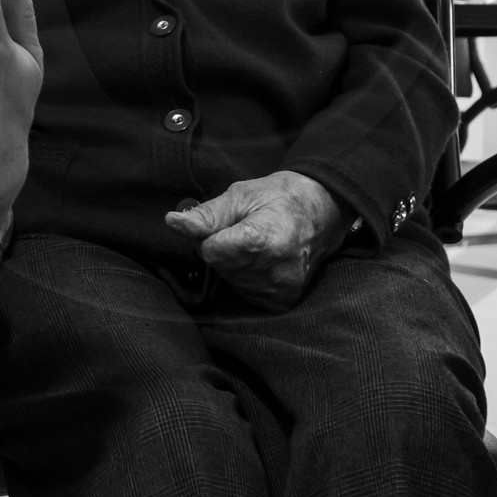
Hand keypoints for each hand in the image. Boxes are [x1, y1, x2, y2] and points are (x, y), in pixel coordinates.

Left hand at [163, 171, 353, 309]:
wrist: (323, 211)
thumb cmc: (279, 198)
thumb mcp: (241, 195)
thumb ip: (206, 214)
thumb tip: (173, 223)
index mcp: (262, 240)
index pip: (210, 251)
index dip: (213, 235)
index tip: (230, 223)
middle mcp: (274, 271)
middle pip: (220, 267)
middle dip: (224, 250)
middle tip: (247, 230)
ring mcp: (280, 289)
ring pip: (231, 282)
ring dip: (236, 265)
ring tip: (259, 244)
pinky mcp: (283, 301)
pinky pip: (247, 293)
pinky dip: (249, 278)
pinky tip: (265, 261)